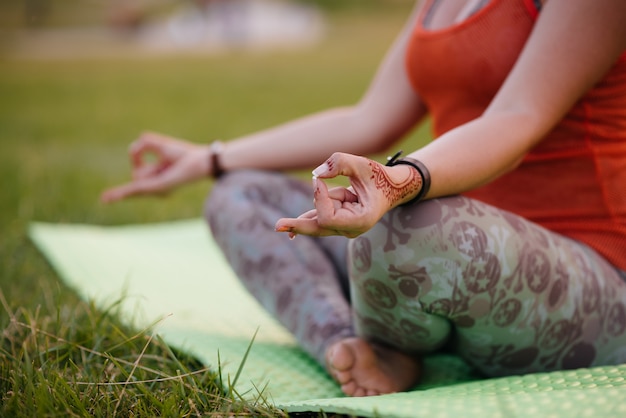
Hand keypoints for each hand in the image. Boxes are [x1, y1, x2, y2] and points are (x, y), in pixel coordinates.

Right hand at [101, 131, 210, 202]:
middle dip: (142, 160)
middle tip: (165, 159)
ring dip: (146, 162)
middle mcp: (156, 187)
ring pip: (137, 175)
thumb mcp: (159, 145)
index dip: (121, 191)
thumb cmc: (184, 153)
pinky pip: (137, 188)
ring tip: (167, 162)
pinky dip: (122, 193)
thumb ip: (142, 145)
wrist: (202, 161)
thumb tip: (132, 152)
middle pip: (136, 173)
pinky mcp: (158, 187)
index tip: (104, 199)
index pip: (137, 180)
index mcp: (156, 179)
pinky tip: (107, 198)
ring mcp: (156, 189)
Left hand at [275, 152, 420, 237]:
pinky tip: (288, 230)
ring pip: (316, 220)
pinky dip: (305, 218)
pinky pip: (317, 219)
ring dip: (310, 209)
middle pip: (319, 228)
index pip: (328, 217)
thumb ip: (339, 163)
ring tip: (281, 225)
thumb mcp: (361, 164)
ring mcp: (344, 229)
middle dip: (298, 226)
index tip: (319, 180)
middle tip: (277, 226)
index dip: (320, 198)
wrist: (391, 188)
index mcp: (361, 220)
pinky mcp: (338, 223)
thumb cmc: (378, 176)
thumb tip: (316, 174)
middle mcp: (352, 229)